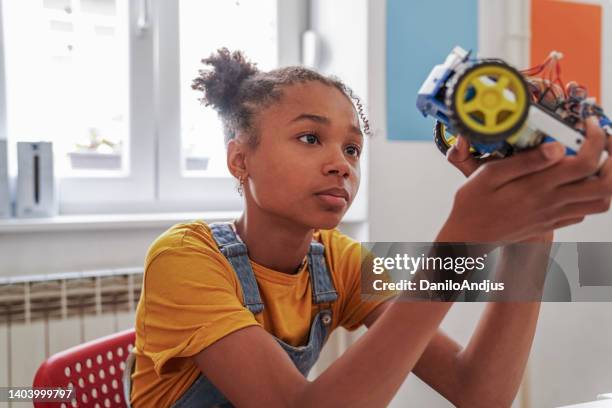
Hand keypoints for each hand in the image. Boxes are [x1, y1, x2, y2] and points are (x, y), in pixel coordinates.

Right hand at [438, 117, 610, 242]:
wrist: (467, 236)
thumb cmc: (472, 205)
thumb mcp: (488, 176)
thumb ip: (523, 161)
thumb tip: (556, 148)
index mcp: (537, 187)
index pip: (585, 162)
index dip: (596, 138)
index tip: (588, 124)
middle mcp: (551, 203)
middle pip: (605, 185)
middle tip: (602, 142)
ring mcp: (554, 216)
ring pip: (601, 202)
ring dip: (607, 180)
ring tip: (596, 161)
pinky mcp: (550, 225)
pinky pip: (583, 213)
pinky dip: (590, 196)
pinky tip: (575, 183)